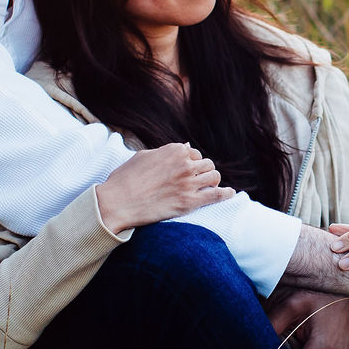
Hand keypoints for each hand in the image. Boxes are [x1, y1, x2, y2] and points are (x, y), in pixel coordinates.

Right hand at [94, 143, 230, 232]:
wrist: (117, 202)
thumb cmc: (125, 179)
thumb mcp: (143, 156)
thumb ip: (166, 151)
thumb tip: (186, 146)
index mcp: (174, 150)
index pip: (194, 153)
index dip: (191, 163)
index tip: (185, 171)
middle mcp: (185, 164)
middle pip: (207, 165)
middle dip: (203, 172)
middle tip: (196, 181)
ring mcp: (189, 183)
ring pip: (214, 177)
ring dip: (212, 182)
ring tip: (208, 187)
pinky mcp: (190, 202)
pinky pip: (217, 195)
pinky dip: (226, 194)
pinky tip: (230, 193)